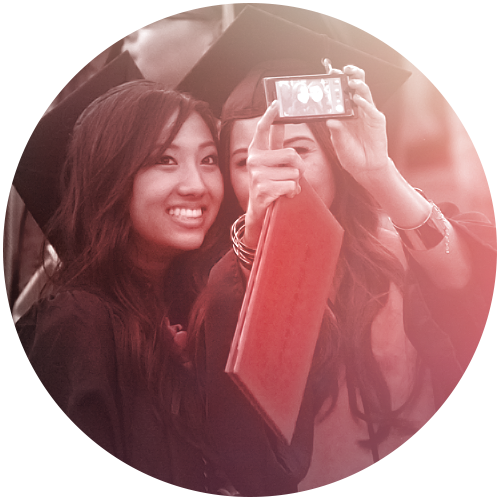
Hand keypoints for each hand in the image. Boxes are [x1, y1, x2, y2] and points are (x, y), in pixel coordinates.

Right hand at [244, 101, 304, 247]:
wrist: (260, 213)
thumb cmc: (271, 187)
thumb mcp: (274, 166)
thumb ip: (277, 147)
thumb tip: (281, 123)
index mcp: (256, 152)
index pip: (262, 129)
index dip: (270, 115)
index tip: (277, 103)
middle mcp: (254, 160)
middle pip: (292, 155)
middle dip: (299, 168)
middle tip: (292, 177)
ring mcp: (257, 175)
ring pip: (294, 173)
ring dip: (295, 184)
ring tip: (283, 189)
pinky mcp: (262, 189)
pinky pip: (291, 186)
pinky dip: (293, 193)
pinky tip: (283, 196)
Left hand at [326, 65, 391, 188]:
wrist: (365, 168)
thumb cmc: (351, 155)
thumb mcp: (339, 143)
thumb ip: (336, 131)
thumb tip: (330, 120)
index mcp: (346, 114)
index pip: (342, 94)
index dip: (338, 83)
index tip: (330, 74)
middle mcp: (357, 111)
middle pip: (356, 88)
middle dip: (351, 77)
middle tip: (343, 70)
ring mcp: (368, 115)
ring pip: (365, 94)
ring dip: (359, 86)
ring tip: (351, 82)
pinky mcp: (377, 121)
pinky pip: (371, 110)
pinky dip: (365, 103)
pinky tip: (358, 100)